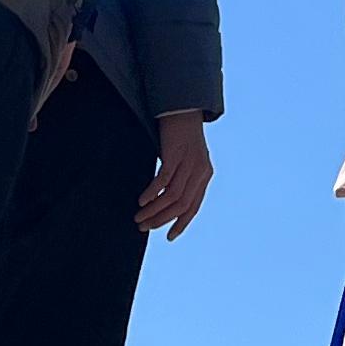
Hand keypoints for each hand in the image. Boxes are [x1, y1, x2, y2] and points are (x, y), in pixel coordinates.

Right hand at [139, 110, 212, 238]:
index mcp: (205, 175)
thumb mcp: (188, 160)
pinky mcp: (175, 154)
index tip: (169, 237)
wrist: (184, 108)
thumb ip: (183, 178)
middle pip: (181, 205)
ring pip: (172, 196)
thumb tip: (167, 201)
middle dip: (162, 220)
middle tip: (144, 227)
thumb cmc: (182, 136)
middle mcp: (200, 171)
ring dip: (154, 210)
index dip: (181, 223)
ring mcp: (189, 163)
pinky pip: (163, 180)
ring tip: (139, 217)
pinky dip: (152, 193)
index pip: (194, 207)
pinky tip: (142, 200)